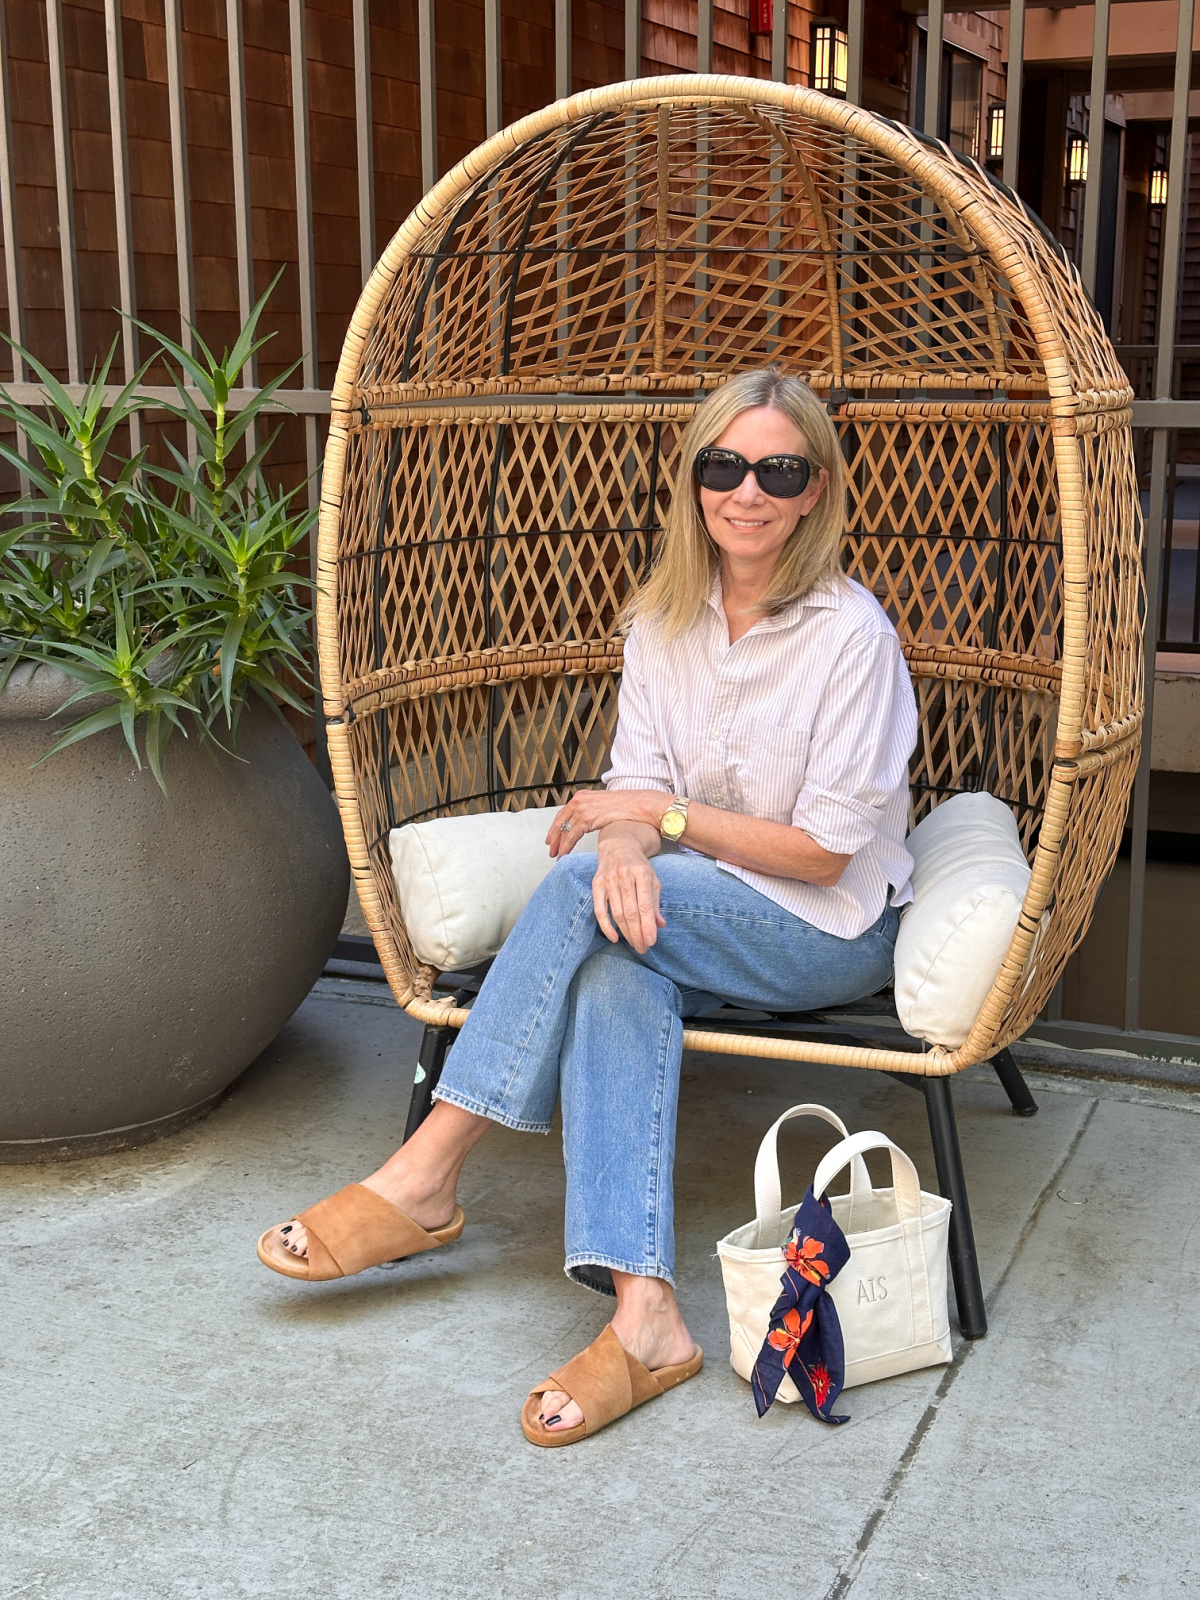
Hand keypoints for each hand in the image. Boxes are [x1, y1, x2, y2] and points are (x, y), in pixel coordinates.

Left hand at [545, 788, 669, 857]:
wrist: (640, 804)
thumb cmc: (628, 806)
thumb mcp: (606, 805)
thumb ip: (595, 811)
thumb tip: (590, 821)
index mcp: (583, 796)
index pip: (563, 813)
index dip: (556, 827)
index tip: (552, 838)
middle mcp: (580, 800)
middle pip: (560, 821)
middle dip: (553, 837)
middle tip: (551, 849)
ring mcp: (582, 808)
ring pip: (564, 830)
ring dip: (558, 844)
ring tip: (556, 855)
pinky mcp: (587, 818)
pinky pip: (571, 835)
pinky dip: (565, 846)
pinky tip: (564, 854)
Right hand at [591, 834, 665, 952]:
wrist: (619, 844)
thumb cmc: (638, 865)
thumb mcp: (652, 880)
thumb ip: (655, 902)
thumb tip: (659, 925)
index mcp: (642, 873)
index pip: (645, 905)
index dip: (648, 925)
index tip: (651, 941)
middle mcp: (624, 875)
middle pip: (630, 912)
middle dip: (637, 933)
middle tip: (643, 948)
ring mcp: (609, 879)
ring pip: (616, 913)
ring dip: (625, 932)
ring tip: (634, 944)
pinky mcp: (596, 883)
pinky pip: (599, 910)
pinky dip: (606, 926)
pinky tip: (614, 938)